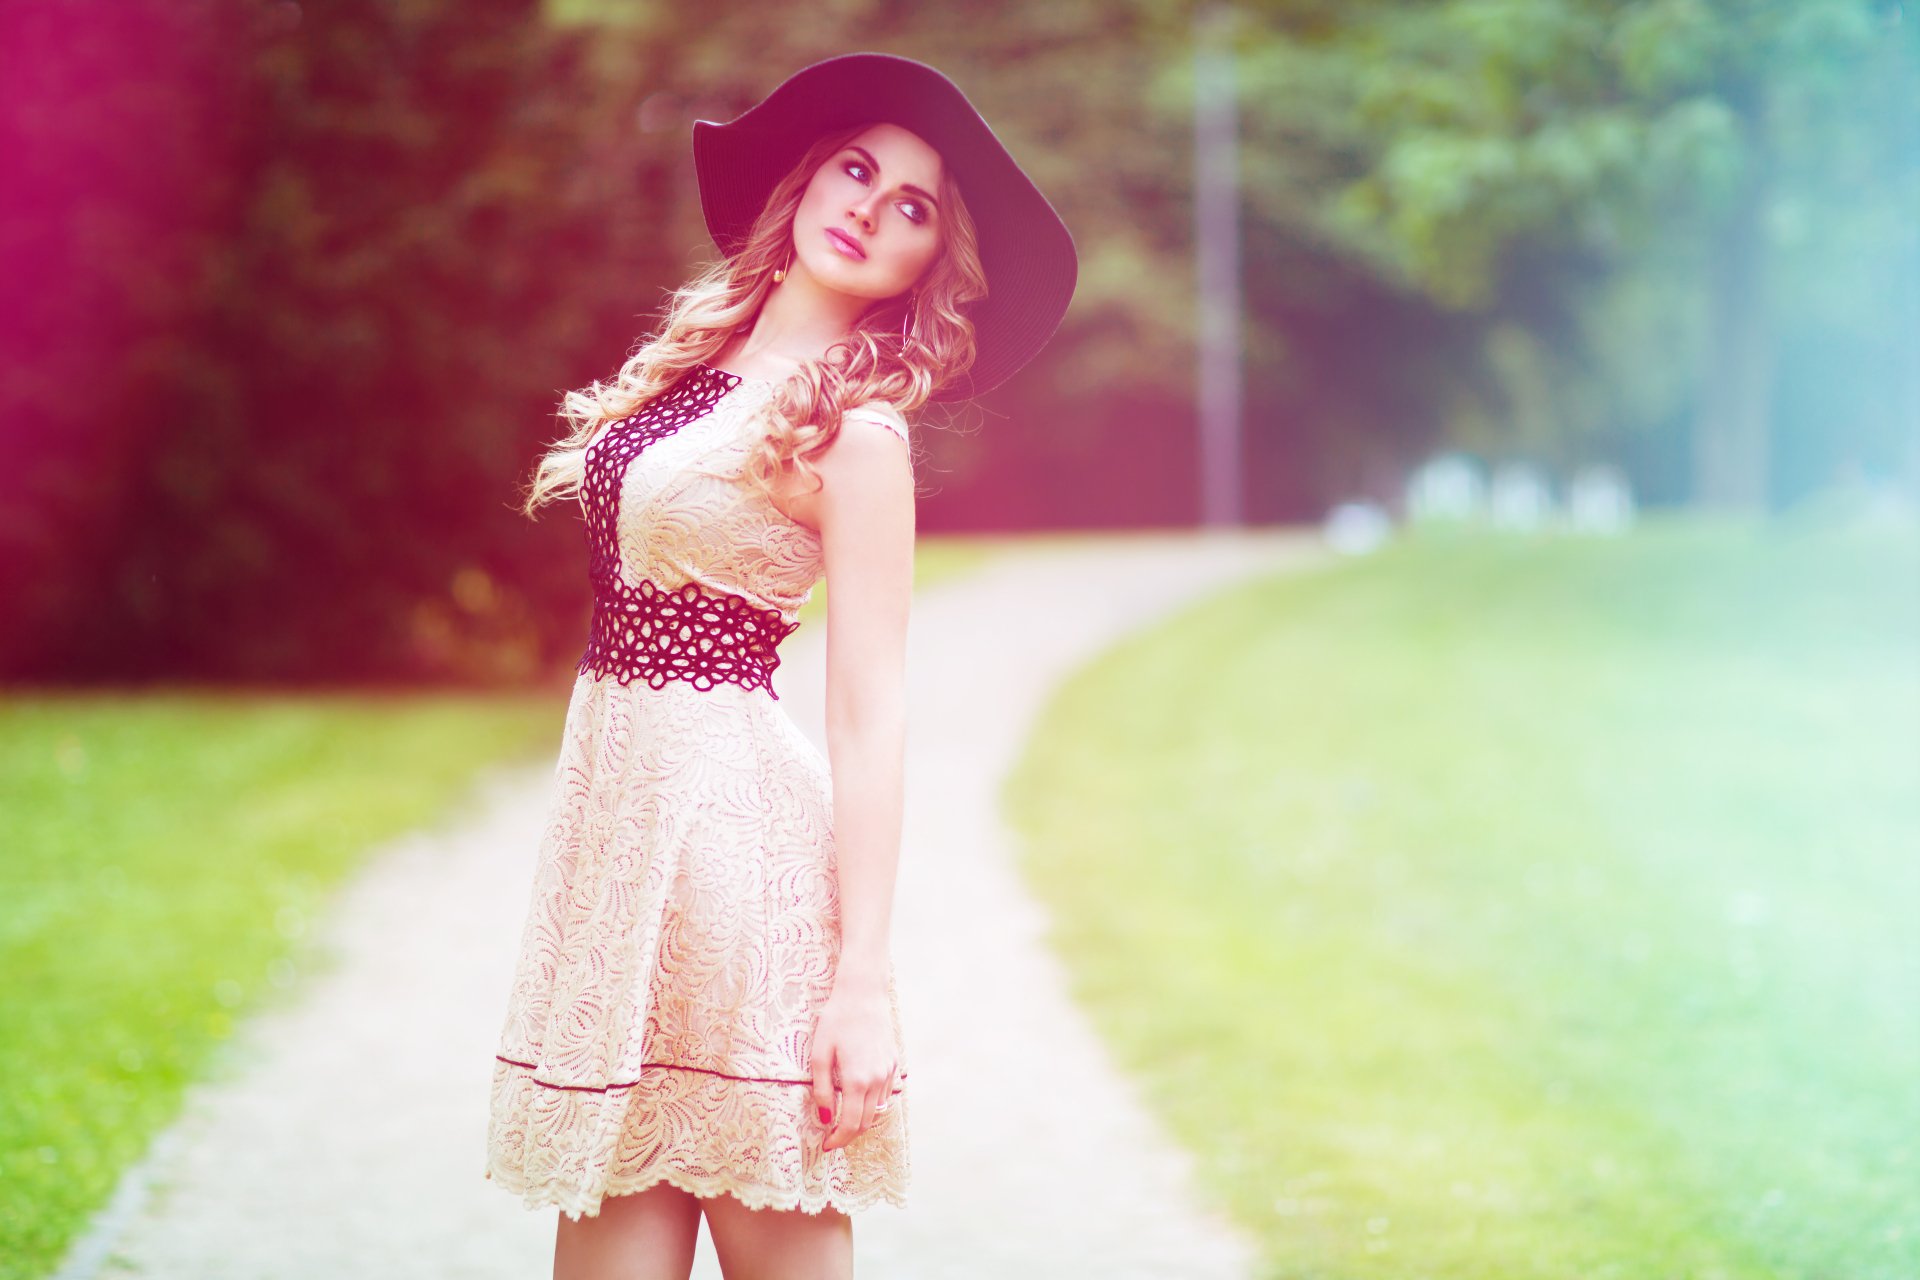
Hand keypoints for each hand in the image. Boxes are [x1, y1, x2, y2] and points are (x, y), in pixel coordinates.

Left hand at [809, 980, 898, 1152]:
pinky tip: (859, 1099)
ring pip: (878, 1110)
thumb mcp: (819, 1055)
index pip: (850, 1124)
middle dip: (848, 1135)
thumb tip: (825, 1118)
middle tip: (832, 1137)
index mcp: (857, 1080)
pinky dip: (873, 1104)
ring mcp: (888, 1072)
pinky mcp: (894, 1063)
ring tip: (843, 1120)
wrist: (863, 995)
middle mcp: (877, 1080)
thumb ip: (822, 1090)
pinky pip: (885, 1094)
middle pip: (866, 1122)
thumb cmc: (836, 1021)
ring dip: (861, 1120)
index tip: (826, 1145)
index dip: (837, 1140)